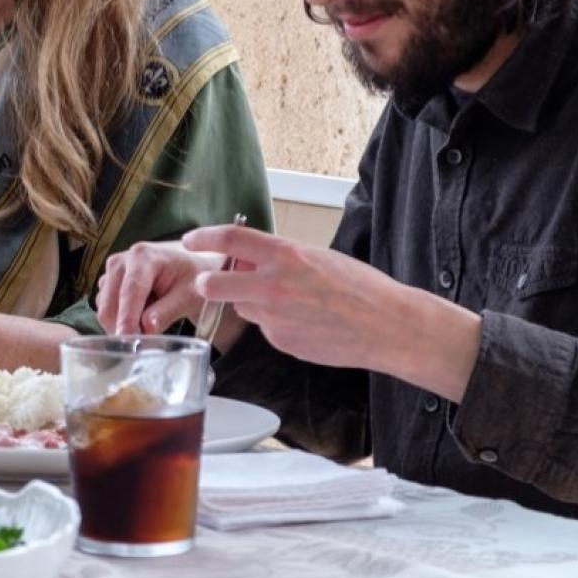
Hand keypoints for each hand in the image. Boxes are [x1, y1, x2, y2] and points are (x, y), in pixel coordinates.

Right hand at [96, 240, 247, 345]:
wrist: (192, 269)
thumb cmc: (194, 280)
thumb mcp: (188, 296)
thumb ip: (167, 311)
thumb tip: (147, 328)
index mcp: (144, 257)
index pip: (130, 292)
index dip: (127, 319)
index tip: (128, 341)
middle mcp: (123, 261)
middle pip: (109, 304)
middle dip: (121, 328)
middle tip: (142, 345)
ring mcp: (113, 272)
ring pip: (105, 310)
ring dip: (121, 325)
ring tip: (148, 324)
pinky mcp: (109, 283)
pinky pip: (106, 309)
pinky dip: (119, 320)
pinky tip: (140, 316)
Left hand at [183, 225, 482, 400]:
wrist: (386, 326)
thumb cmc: (360, 288)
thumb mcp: (317, 257)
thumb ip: (279, 256)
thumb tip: (247, 255)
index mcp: (286, 255)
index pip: (230, 238)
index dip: (204, 236)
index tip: (191, 238)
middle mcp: (274, 285)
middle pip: (215, 283)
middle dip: (207, 282)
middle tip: (208, 281)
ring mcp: (275, 317)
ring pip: (242, 306)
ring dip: (250, 302)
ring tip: (288, 302)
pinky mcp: (280, 341)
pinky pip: (264, 328)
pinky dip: (274, 323)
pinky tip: (302, 322)